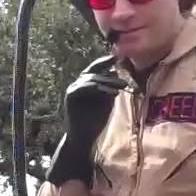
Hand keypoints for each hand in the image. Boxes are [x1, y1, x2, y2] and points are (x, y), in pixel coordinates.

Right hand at [48, 57, 126, 185]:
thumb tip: (116, 72)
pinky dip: (98, 88)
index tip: (119, 58)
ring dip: (108, 82)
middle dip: (111, 75)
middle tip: (125, 82)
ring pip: (91, 79)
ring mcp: (73, 89)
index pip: (96, 68)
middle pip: (94, 71)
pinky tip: (111, 93)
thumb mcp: (108, 102)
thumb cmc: (96, 121)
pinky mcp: (70, 96)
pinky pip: (85, 87)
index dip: (106, 61)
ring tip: (122, 87)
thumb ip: (111, 88)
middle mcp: (78, 84)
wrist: (84, 138)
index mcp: (86, 84)